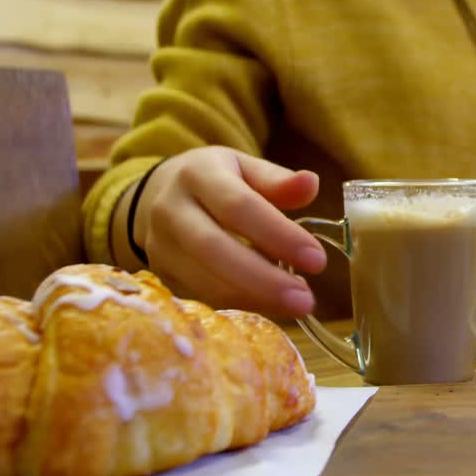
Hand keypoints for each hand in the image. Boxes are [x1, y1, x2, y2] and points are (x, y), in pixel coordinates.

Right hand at [130, 146, 325, 317]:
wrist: (161, 196)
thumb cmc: (216, 180)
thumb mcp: (245, 168)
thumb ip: (278, 180)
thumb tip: (312, 184)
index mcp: (197, 174)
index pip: (238, 206)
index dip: (278, 235)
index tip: (317, 259)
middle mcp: (170, 210)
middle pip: (214, 249)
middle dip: (263, 279)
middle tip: (305, 299)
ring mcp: (159, 247)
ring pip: (204, 281)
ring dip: (253, 298)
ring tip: (295, 305)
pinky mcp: (162, 276)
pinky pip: (200, 297)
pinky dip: (237, 306)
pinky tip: (269, 306)